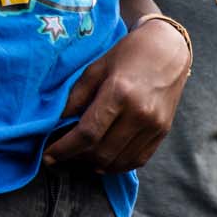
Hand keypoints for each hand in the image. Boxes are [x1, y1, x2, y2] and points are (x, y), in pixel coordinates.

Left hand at [43, 17, 189, 172]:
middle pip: (103, 152)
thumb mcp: (95, 69)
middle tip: (64, 155)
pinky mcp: (163, 132)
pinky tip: (105, 158)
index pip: (88, 133)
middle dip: (78, 159)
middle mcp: (140, 114)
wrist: (167, 52)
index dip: (65, 149)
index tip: (48, 156)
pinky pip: (138, 159)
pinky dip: (118, 164)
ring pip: (120, 161)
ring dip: (97, 164)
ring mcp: (154, 126)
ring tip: (82, 157)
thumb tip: (55, 124)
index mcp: (119, 94)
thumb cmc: (128, 55)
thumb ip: (76, 98)